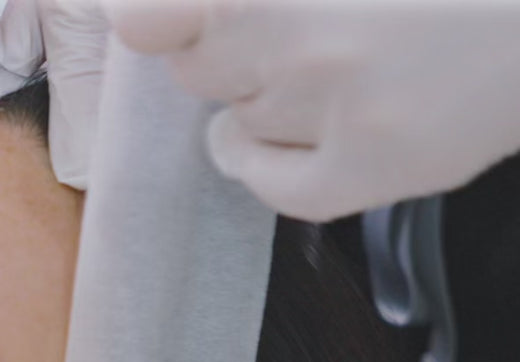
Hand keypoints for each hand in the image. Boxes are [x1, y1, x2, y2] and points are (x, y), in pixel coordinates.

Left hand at [104, 0, 519, 220]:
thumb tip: (143, 19)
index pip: (152, 18)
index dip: (159, 22)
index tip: (160, 24)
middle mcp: (301, 28)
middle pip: (195, 66)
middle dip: (224, 53)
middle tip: (282, 38)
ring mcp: (336, 97)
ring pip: (237, 118)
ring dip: (259, 100)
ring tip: (324, 72)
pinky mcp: (377, 160)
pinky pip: (272, 184)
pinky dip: (258, 164)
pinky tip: (274, 141)